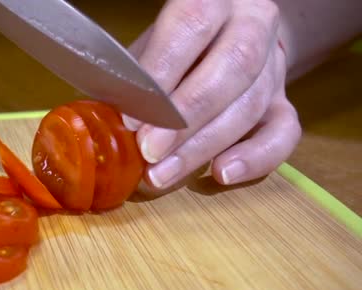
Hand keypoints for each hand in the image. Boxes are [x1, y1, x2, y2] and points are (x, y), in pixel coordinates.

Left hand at [125, 0, 300, 191]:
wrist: (230, 39)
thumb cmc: (178, 45)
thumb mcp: (152, 45)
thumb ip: (135, 74)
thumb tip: (103, 116)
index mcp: (214, 0)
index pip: (192, 26)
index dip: (161, 72)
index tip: (132, 117)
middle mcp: (253, 26)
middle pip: (231, 69)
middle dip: (185, 119)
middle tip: (149, 152)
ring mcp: (274, 68)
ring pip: (250, 106)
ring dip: (203, 147)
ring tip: (163, 174)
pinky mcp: (284, 105)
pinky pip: (283, 134)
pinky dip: (254, 159)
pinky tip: (220, 174)